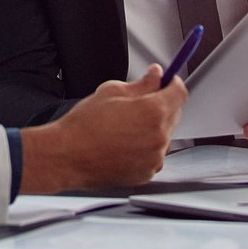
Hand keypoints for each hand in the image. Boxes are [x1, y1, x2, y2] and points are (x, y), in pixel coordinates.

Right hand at [18, 66, 185, 193]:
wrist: (67, 156)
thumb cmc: (84, 125)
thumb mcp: (111, 92)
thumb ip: (141, 83)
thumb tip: (155, 76)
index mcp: (153, 111)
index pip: (180, 93)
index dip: (174, 84)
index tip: (168, 82)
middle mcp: (159, 136)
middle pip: (174, 114)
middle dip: (162, 105)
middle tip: (138, 104)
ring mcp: (154, 157)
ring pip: (165, 136)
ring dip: (154, 128)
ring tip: (126, 128)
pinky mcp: (147, 173)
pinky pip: (155, 155)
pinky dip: (146, 148)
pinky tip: (124, 144)